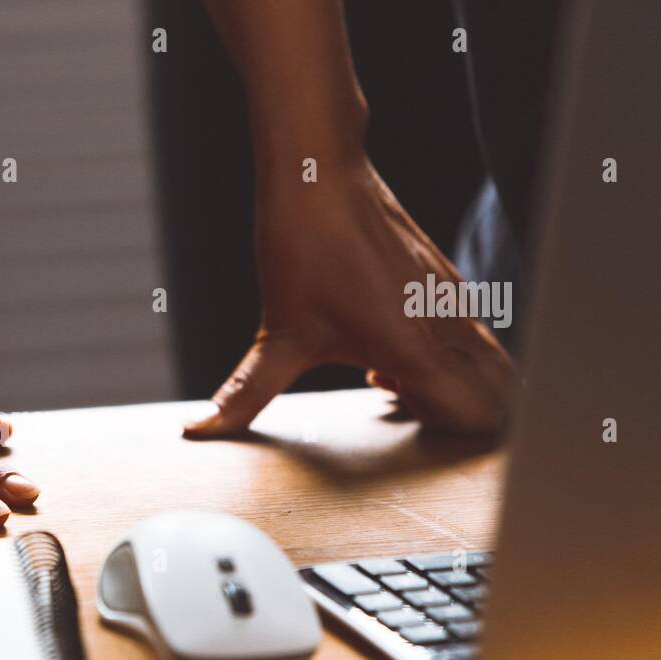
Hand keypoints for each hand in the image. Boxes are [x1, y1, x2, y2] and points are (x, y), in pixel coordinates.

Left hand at [184, 158, 514, 436]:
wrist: (321, 173)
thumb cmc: (306, 248)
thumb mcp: (277, 336)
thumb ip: (246, 396)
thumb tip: (202, 431)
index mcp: (417, 351)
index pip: (483, 418)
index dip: (461, 443)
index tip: (418, 440)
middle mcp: (449, 328)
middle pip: (501, 397)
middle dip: (463, 421)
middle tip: (406, 420)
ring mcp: (453, 301)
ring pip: (489, 364)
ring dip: (453, 388)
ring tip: (390, 389)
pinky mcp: (445, 282)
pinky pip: (470, 336)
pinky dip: (445, 360)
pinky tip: (387, 361)